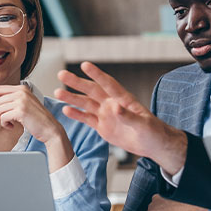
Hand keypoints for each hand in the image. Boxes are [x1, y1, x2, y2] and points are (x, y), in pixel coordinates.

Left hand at [0, 84, 73, 170]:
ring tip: (9, 123)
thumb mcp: (25, 103)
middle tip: (3, 120)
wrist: (50, 129)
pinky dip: (4, 124)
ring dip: (0, 119)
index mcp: (22, 88)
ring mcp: (21, 100)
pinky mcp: (21, 111)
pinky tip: (12, 126)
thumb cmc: (37, 119)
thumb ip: (13, 98)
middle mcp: (21, 92)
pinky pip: (3, 117)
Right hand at [54, 62, 187, 174]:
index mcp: (123, 99)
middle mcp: (111, 104)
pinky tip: (65, 110)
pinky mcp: (102, 126)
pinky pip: (87, 119)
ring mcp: (106, 115)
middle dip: (77, 82)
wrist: (153, 145)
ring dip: (72, 98)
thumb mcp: (144, 124)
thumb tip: (114, 107)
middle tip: (62, 74)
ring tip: (57, 92)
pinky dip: (76, 114)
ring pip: (86, 103)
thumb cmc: (153, 131)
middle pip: (91, 91)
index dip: (97, 74)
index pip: (107, 83)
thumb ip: (128, 115)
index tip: (85, 65)